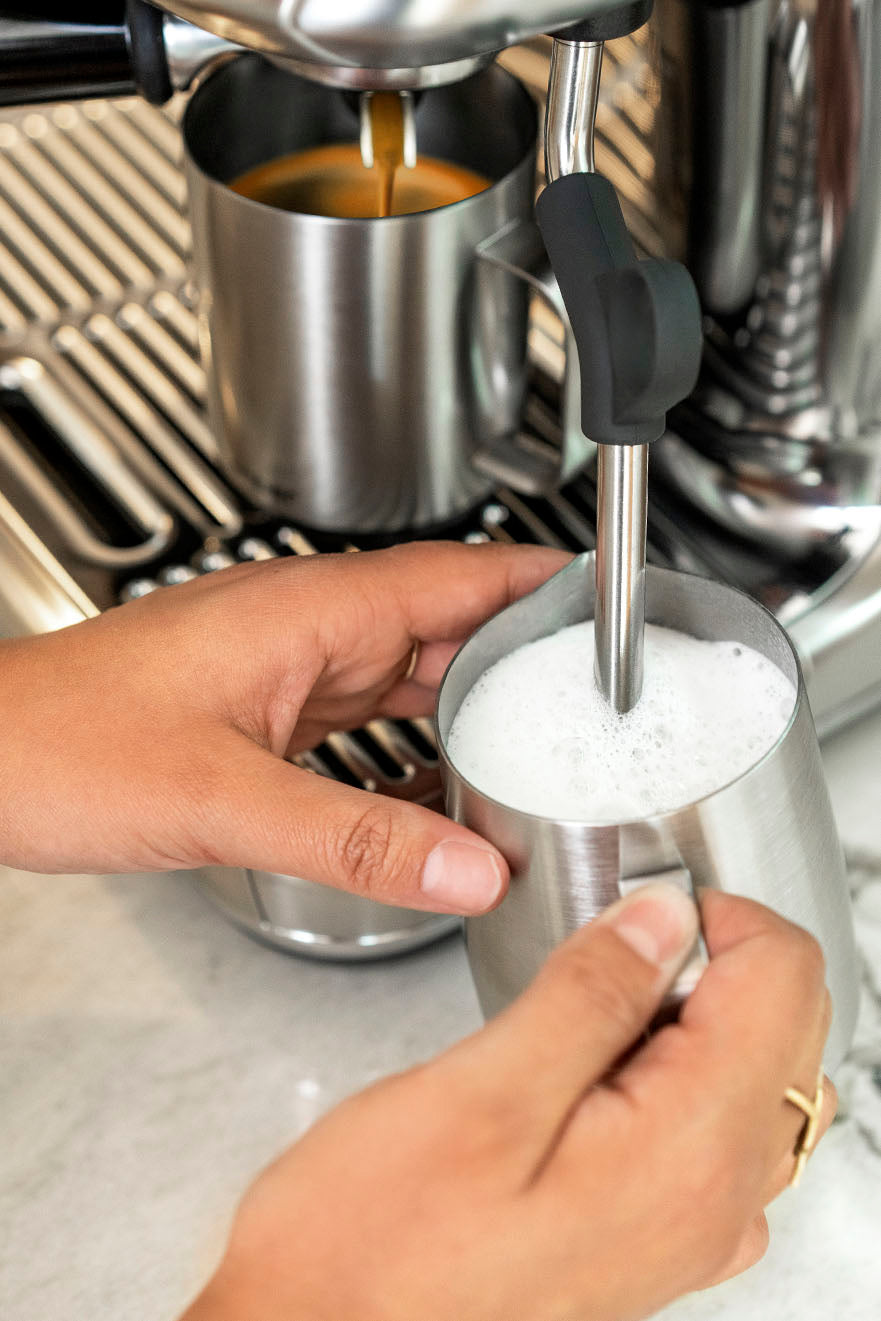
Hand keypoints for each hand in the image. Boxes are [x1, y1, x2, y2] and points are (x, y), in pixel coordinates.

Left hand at [0, 542, 566, 911]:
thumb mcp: (225, 802)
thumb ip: (356, 841)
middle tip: (593, 699)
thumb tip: (470, 868)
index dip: (544, 581)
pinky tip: (435, 781)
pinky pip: (363, 710)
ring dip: (470, 697)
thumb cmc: (64, 744)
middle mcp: (303, 625)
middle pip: (446, 620)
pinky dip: (411, 738)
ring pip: (405, 666)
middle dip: (523, 653)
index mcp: (309, 612)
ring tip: (537, 740)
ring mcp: (282, 664)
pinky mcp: (260, 706)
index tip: (612, 598)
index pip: (461, 571)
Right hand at [181, 887, 834, 1320]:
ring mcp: (688, 1229)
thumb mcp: (479, 1091)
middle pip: (786, 1021)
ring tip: (588, 1015)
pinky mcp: (651, 1238)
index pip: (784, 977)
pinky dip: (678, 1075)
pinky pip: (714, 1131)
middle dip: (706, 958)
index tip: (635, 908)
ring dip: (694, 1015)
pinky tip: (593, 1076)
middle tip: (601, 958)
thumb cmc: (373, 1246)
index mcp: (688, 1151)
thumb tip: (664, 918)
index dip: (715, 913)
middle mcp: (713, 1201)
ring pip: (756, 1073)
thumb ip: (592, 992)